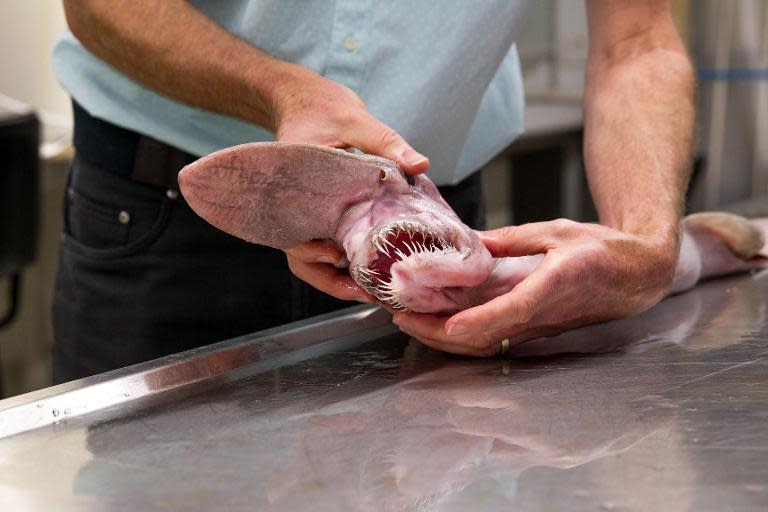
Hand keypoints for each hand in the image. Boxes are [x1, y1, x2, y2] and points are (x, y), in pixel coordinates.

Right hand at [270, 66, 428, 301]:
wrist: (303, 100)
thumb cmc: (321, 108)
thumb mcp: (357, 120)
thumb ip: (386, 142)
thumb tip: (421, 164)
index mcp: (293, 187)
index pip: (293, 232)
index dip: (312, 252)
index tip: (337, 259)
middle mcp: (295, 209)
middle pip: (302, 258)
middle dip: (332, 280)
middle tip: (368, 292)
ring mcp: (307, 216)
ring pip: (314, 260)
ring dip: (340, 279)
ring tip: (374, 291)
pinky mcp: (321, 217)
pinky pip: (327, 247)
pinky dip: (347, 263)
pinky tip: (374, 272)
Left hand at [393, 219, 678, 355]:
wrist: (637, 276)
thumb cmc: (603, 250)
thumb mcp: (557, 232)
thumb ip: (513, 240)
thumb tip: (471, 242)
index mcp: (554, 286)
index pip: (513, 311)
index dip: (480, 322)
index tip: (448, 325)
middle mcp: (543, 316)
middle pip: (487, 338)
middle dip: (439, 333)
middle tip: (400, 317)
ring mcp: (537, 329)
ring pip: (484, 344)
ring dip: (442, 338)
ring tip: (407, 321)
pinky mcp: (533, 331)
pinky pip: (491, 340)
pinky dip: (458, 336)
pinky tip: (435, 324)